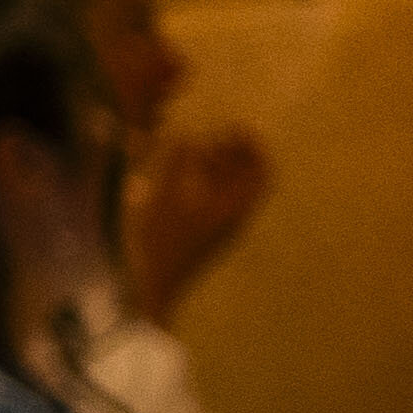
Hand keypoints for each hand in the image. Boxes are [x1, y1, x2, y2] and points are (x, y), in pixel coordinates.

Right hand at [132, 123, 271, 310]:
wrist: (151, 286)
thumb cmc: (159, 240)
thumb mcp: (164, 195)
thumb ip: (176, 164)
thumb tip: (187, 136)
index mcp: (234, 208)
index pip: (261, 174)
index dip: (254, 147)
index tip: (238, 126)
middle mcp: (232, 218)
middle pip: (246, 182)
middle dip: (236, 155)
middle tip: (219, 133)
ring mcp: (217, 229)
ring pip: (230, 192)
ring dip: (220, 169)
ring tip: (199, 149)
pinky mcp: (201, 236)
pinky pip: (213, 203)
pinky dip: (204, 185)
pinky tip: (180, 177)